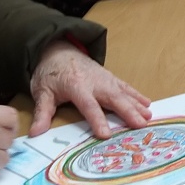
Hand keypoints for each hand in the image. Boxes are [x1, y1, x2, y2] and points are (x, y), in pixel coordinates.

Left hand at [29, 40, 152, 138]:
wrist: (59, 50)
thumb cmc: (50, 73)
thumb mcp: (42, 92)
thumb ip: (42, 112)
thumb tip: (35, 133)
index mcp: (76, 86)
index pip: (89, 106)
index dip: (97, 120)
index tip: (106, 134)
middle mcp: (94, 82)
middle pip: (113, 98)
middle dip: (128, 112)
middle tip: (140, 125)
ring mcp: (104, 78)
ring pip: (123, 92)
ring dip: (136, 104)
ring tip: (148, 117)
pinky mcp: (110, 77)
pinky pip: (125, 87)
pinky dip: (137, 95)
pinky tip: (147, 104)